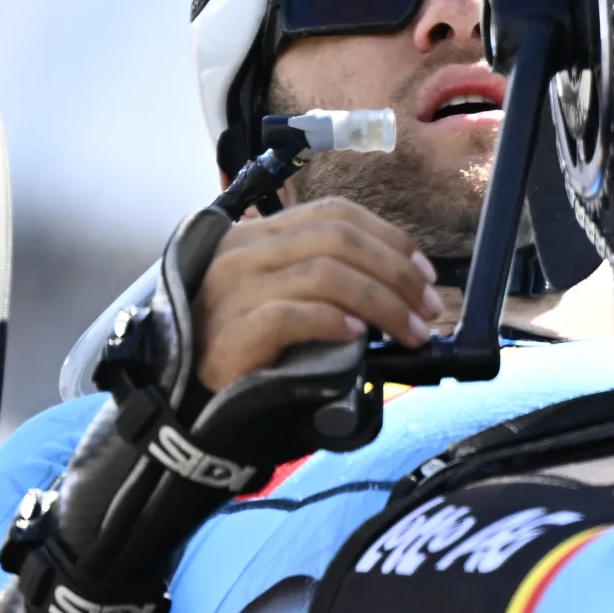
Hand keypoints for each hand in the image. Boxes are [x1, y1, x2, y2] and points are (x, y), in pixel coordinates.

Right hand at [193, 197, 443, 389]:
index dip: (389, 239)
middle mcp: (243, 252)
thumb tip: (398, 289)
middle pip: (338, 239)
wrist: (185, 399)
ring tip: (409, 332)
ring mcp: (233, 291)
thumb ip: (323, 280)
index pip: (335, 213)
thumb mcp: (281, 297)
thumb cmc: (244, 349)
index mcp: (259, 235)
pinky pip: (292, 315)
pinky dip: (334, 322)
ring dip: (382, 302)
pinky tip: (359, 338)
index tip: (425, 274)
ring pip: (325, 273)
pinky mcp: (230, 333)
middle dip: (396, 273)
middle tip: (428, 311)